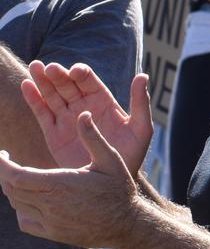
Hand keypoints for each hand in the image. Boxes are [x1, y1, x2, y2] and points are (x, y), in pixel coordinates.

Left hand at [0, 111, 141, 248]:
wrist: (127, 224)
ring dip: (12, 189)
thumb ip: (93, 138)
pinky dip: (20, 209)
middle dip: (5, 173)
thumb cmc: (120, 189)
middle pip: (11, 189)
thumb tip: (83, 114)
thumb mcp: (111, 160)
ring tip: (21, 176)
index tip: (3, 153)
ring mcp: (50, 221)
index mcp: (60, 184)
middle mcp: (51, 204)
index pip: (15, 175)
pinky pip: (25, 222)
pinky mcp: (53, 233)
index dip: (2, 164)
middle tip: (9, 161)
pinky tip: (30, 199)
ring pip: (16, 204)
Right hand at [22, 62, 152, 175]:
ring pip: (52, 95)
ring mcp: (67, 119)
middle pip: (68, 85)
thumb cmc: (132, 153)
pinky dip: (34, 99)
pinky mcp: (54, 133)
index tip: (76, 72)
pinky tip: (27, 85)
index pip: (89, 82)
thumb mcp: (141, 128)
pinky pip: (42, 112)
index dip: (82, 74)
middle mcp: (83, 106)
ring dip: (44, 81)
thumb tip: (143, 76)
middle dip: (60, 75)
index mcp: (103, 101)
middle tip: (51, 68)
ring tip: (35, 67)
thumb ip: (140, 103)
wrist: (113, 181)